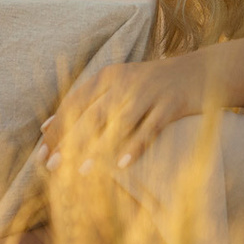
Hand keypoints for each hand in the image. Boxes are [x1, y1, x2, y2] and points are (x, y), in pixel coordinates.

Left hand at [42, 50, 226, 169]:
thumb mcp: (118, 86)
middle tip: (51, 165)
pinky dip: (135, 146)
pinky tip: (122, 166)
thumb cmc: (153, 85)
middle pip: (91, 114)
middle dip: (69, 141)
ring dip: (97, 148)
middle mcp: (125, 82)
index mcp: (108, 76)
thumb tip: (46, 127)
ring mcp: (150, 92)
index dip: (56, 127)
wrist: (203, 72)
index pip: (75, 102)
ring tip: (79, 172)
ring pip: (118, 122)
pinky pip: (150, 128)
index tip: (41, 151)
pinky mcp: (172, 104)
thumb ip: (86, 104)